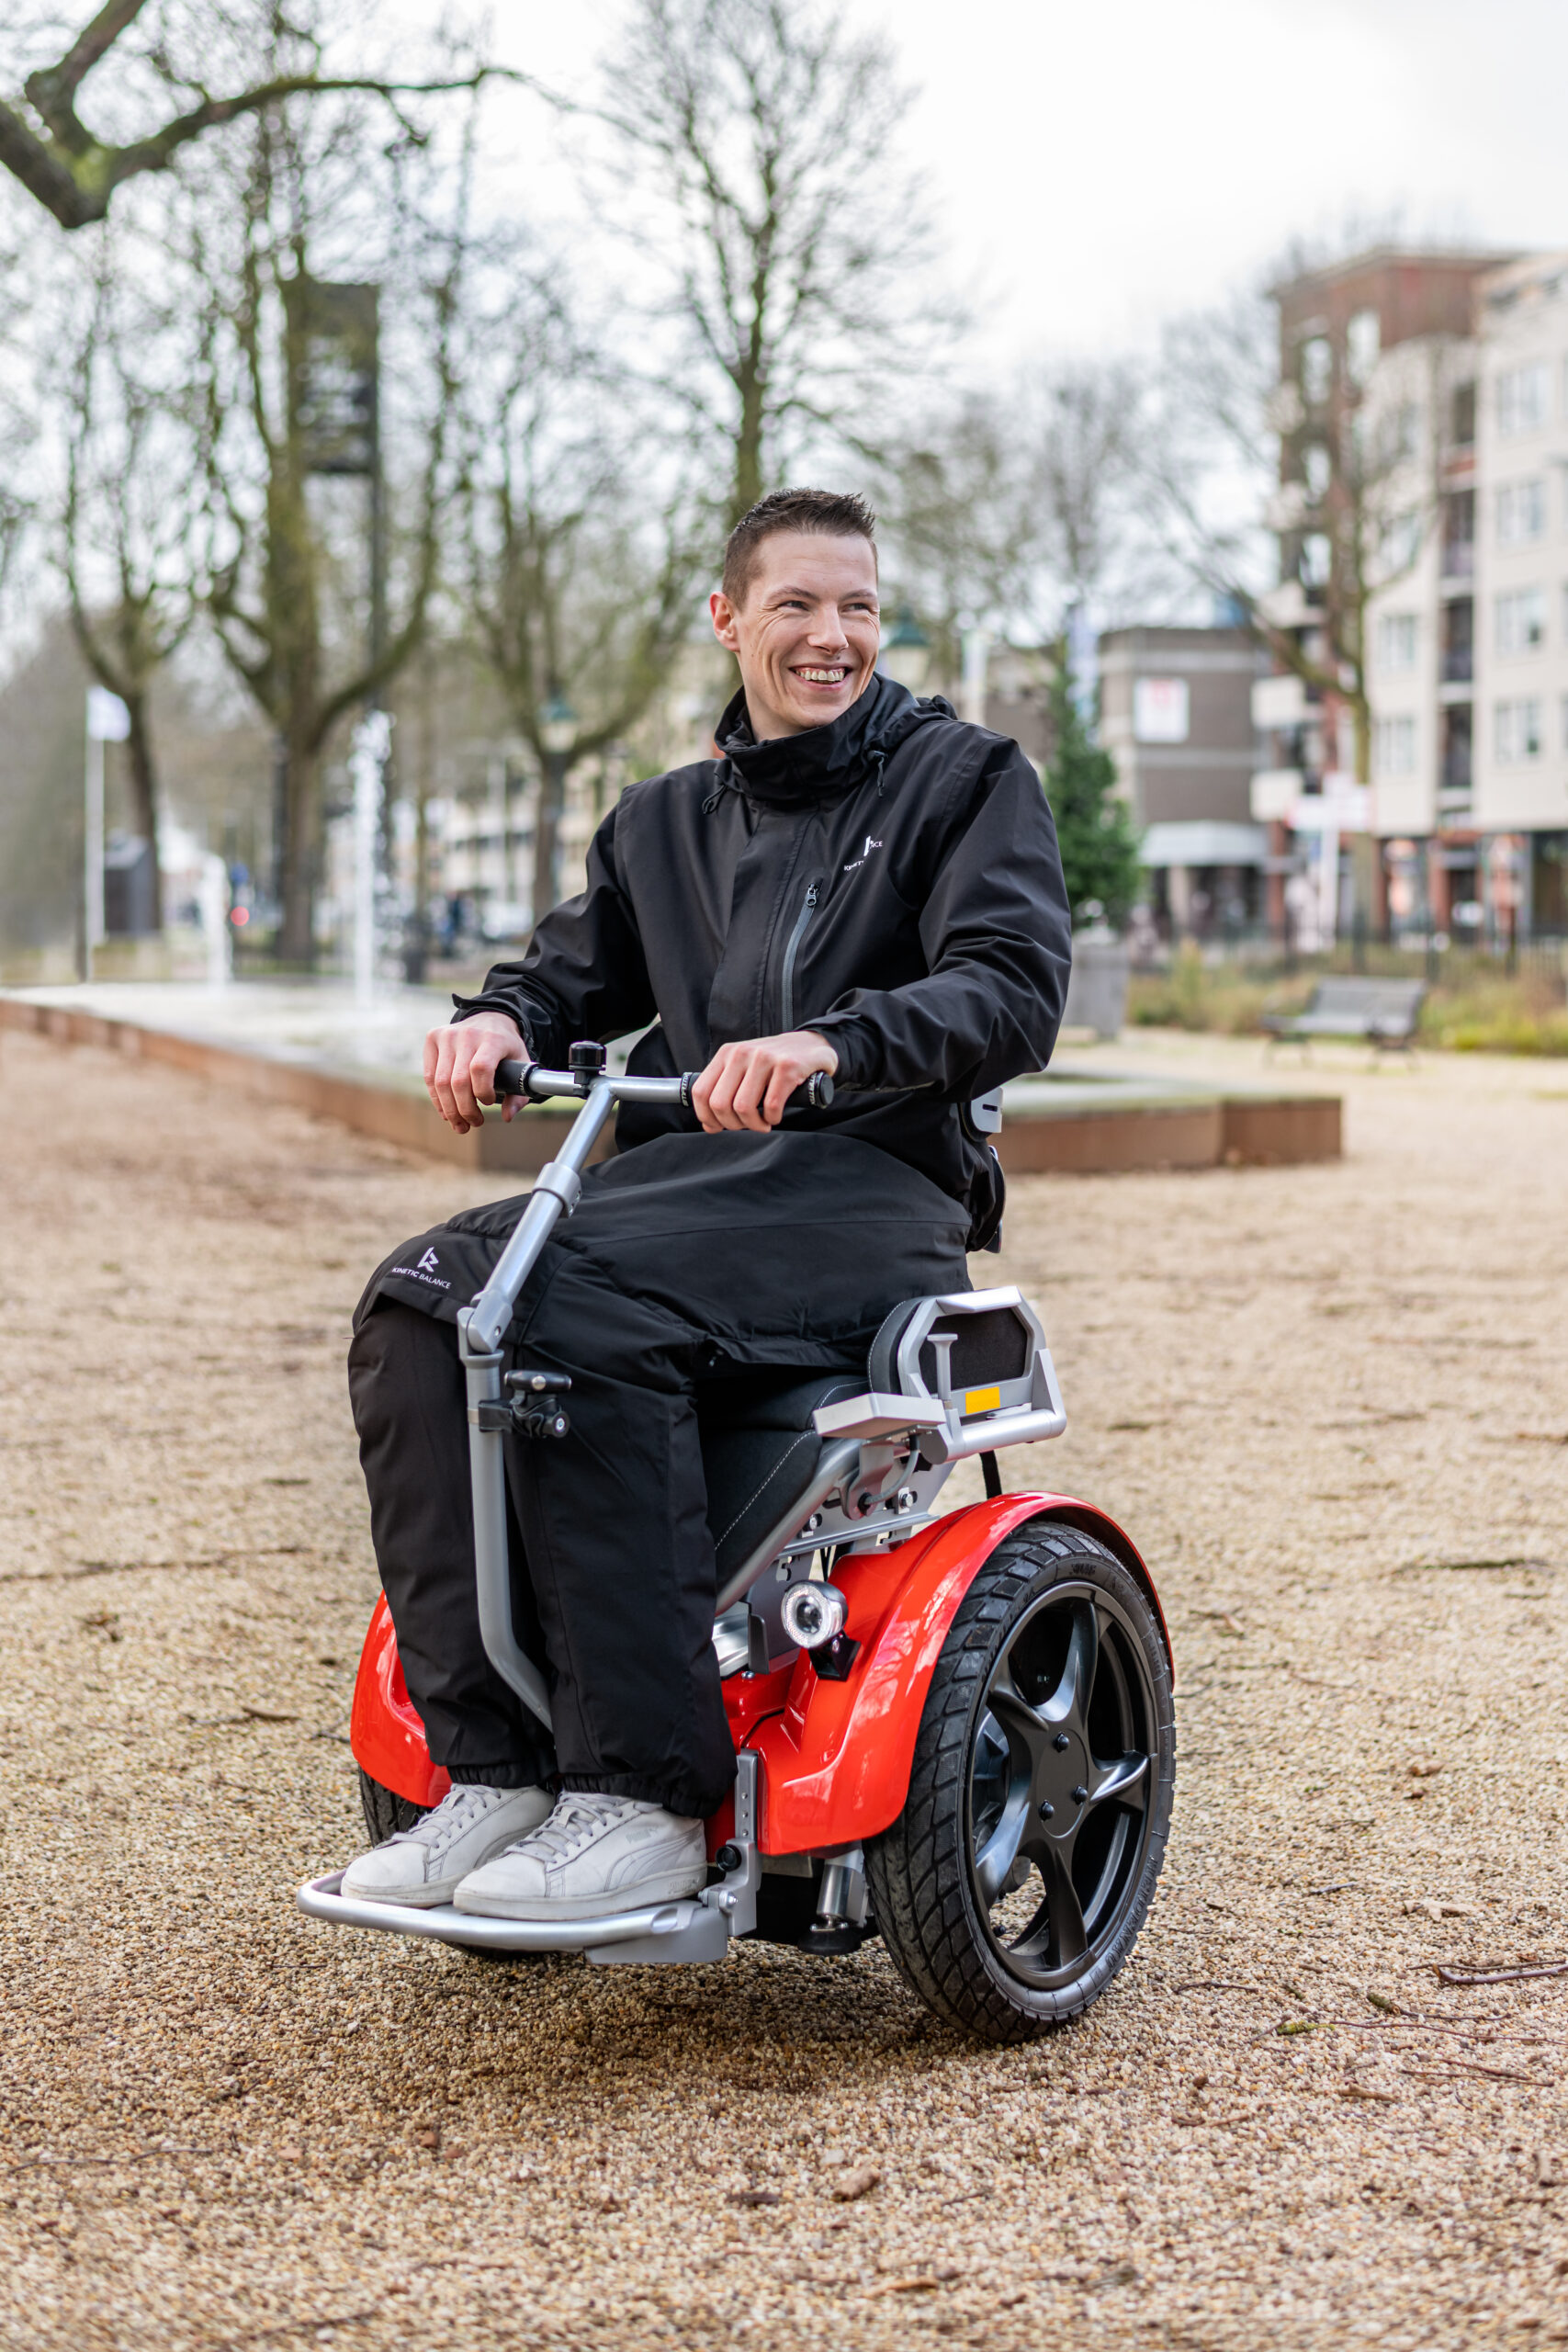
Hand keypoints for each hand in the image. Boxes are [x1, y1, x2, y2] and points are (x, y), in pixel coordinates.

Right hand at [423, 1011, 527, 1133]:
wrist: (490, 1019)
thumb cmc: (507, 1048)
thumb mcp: (522, 1065)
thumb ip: (520, 1093)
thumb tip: (507, 1116)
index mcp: (493, 1039)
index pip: (480, 1068)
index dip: (483, 1092)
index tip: (489, 1102)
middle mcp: (468, 1035)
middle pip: (459, 1081)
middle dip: (465, 1109)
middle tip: (474, 1123)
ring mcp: (447, 1035)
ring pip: (441, 1082)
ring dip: (450, 1110)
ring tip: (460, 1125)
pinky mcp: (433, 1038)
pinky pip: (430, 1077)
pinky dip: (437, 1099)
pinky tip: (447, 1112)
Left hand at [692, 1030, 837, 1133]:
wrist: (811, 1045)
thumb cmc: (775, 1063)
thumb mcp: (744, 1068)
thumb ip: (725, 1092)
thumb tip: (709, 1126)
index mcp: (726, 1054)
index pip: (701, 1092)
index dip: (707, 1116)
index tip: (720, 1126)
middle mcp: (741, 1053)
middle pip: (720, 1104)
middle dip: (732, 1124)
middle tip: (747, 1125)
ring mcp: (764, 1058)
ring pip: (743, 1107)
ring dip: (753, 1125)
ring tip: (763, 1124)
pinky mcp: (787, 1067)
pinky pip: (771, 1105)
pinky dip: (772, 1118)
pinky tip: (775, 1116)